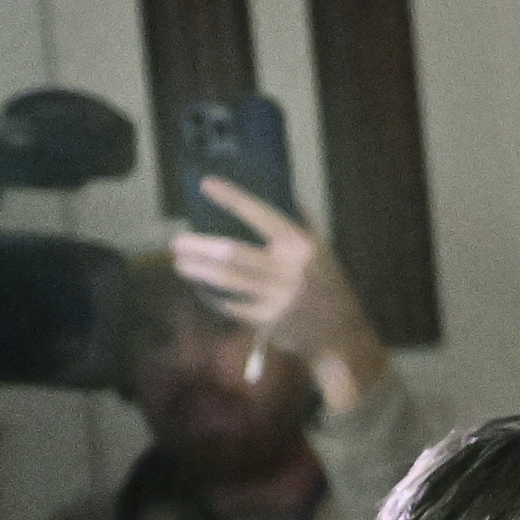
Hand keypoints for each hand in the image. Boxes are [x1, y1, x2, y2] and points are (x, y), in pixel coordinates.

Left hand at [170, 179, 385, 409]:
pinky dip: (214, 296)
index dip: (233, 198)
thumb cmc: (328, 286)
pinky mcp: (267, 322)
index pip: (262, 215)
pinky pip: (231, 304)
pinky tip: (202, 288)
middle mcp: (290, 271)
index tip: (207, 184)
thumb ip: (302, 223)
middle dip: (199, 246)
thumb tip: (283, 190)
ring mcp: (277, 298)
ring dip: (198, 270)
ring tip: (180, 264)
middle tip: (177, 242)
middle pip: (232, 253)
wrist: (342, 335)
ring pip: (226, 280)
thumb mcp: (323, 252)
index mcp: (303, 247)